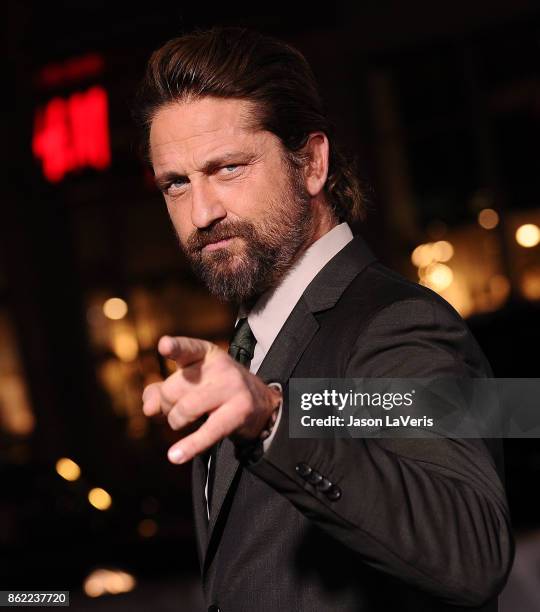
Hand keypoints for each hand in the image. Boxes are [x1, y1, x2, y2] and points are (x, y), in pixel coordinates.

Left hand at [141, 335, 281, 463]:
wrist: (260, 404)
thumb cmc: (215, 391)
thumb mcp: (190, 383)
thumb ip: (161, 391)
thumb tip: (148, 408)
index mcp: (205, 354)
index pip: (186, 349)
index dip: (174, 347)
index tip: (164, 346)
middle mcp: (219, 366)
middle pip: (172, 389)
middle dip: (167, 406)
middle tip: (178, 409)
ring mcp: (231, 387)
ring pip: (185, 409)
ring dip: (177, 422)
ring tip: (185, 421)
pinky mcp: (239, 412)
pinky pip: (208, 431)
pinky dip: (190, 446)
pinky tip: (175, 456)